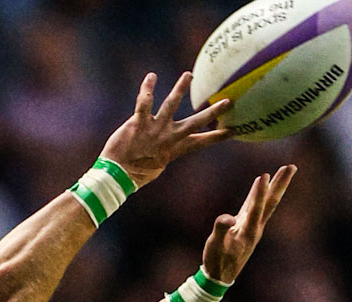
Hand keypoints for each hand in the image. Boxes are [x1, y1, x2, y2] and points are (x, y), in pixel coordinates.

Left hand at [98, 72, 231, 186]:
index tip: (234, 129)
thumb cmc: (135, 172)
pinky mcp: (137, 124)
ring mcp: (154, 129)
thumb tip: (169, 148)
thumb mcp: (157, 164)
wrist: (117, 176)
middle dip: (212, 112)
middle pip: (195, 123)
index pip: (202, 142)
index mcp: (175, 148)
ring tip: (189, 75)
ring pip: (170, 105)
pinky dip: (147, 89)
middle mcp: (168, 137)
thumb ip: (166, 151)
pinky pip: (144, 103)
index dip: (218, 136)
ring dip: (180, 89)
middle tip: (228, 101)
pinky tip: (151, 76)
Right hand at [202, 164, 295, 283]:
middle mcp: (255, 227)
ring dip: (274, 187)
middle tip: (291, 167)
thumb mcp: (215, 246)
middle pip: (271, 202)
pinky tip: (258, 186)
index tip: (264, 176)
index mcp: (249, 231)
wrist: (220, 276)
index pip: (256, 208)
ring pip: (266, 203)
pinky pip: (256, 206)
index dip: (259, 193)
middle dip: (280, 184)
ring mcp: (252, 226)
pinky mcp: (245, 227)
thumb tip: (228, 218)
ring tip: (281, 171)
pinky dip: (259, 194)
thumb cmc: (217, 261)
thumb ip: (221, 230)